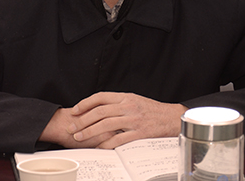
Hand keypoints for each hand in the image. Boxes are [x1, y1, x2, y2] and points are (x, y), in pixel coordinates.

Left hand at [48, 92, 185, 148]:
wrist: (172, 118)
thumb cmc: (152, 110)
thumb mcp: (134, 99)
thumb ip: (118, 102)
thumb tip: (99, 107)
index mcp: (125, 97)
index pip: (100, 97)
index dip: (85, 103)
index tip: (75, 110)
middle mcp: (128, 106)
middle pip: (99, 112)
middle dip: (82, 120)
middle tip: (71, 127)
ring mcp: (133, 119)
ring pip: (105, 125)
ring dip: (89, 131)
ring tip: (79, 136)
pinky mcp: (139, 133)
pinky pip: (118, 139)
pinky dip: (106, 144)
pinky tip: (98, 147)